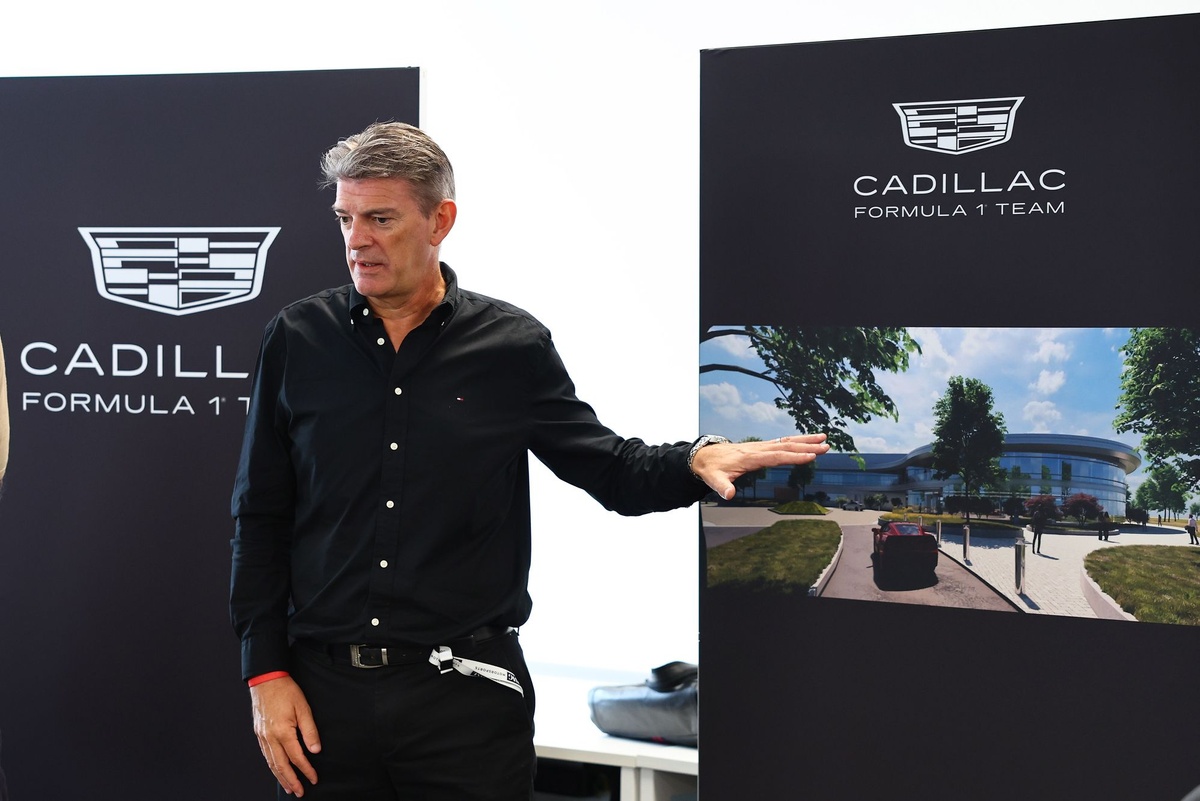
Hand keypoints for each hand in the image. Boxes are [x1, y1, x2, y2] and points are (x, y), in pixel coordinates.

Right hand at [250, 675, 320, 795]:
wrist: (266, 680)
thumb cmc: (285, 691)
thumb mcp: (303, 708)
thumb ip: (310, 731)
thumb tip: (315, 750)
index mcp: (282, 732)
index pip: (297, 757)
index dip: (306, 770)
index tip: (313, 778)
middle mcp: (270, 737)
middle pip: (281, 766)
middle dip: (291, 781)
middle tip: (299, 792)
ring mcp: (262, 736)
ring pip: (271, 763)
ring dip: (280, 777)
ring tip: (289, 787)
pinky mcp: (259, 733)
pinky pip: (265, 755)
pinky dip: (272, 766)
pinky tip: (277, 770)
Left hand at [691, 433, 828, 500]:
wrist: (705, 455)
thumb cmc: (711, 468)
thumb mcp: (714, 479)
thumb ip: (722, 487)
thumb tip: (729, 494)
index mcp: (750, 458)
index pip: (776, 456)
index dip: (794, 456)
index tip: (811, 456)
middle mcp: (758, 449)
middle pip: (786, 446)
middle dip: (807, 446)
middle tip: (826, 446)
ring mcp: (760, 447)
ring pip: (786, 441)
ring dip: (805, 440)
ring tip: (823, 438)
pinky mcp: (761, 447)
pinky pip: (781, 442)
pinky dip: (795, 440)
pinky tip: (806, 440)